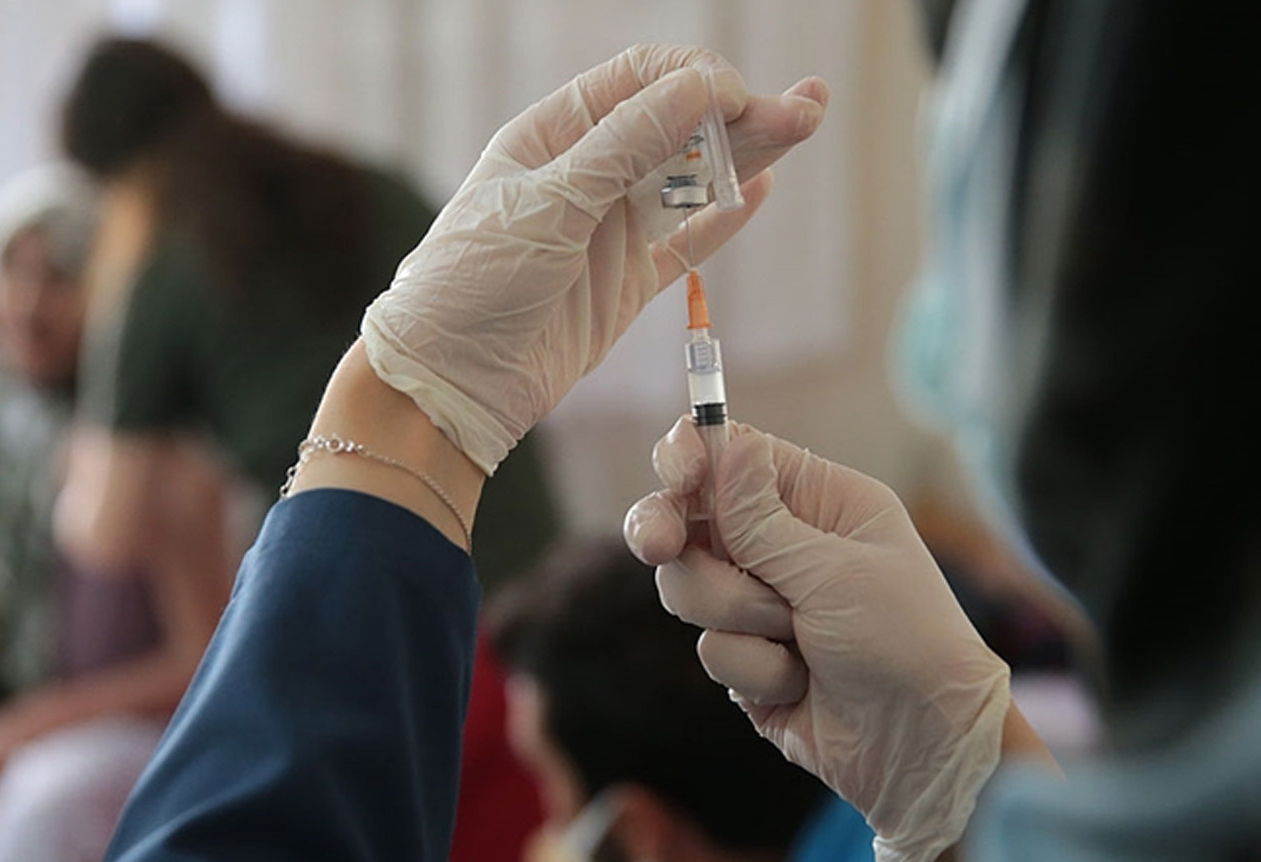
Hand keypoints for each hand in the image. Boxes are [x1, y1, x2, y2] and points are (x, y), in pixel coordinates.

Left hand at [361, 44, 827, 473]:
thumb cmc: (474, 282)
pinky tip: (762, 185)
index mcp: (552, 137)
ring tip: (805, 125)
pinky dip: (724, 218)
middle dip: (741, 112)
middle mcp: (584, 175)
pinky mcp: (624, 284)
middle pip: (677, 127)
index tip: (736, 96)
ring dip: (745, 154)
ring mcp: (608, 231)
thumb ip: (626, 146)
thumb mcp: (549, 204)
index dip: (693, 80)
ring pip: (690, 181)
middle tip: (809, 104)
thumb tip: (700, 86)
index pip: (638, 82)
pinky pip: (686, 242)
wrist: (451, 383)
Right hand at [623, 418, 1011, 861]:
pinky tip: (800, 682)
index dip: (693, 458)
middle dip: (672, 536)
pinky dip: (755, 667)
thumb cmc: (904, 641)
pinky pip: (710, 648)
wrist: (921, 744)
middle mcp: (784, 544)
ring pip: (689, 586)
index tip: (675, 476)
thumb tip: (723, 442)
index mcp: (820, 501)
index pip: (736, 457)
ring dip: (737, 615)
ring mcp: (760, 603)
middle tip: (658, 546)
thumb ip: (760, 519)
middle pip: (688, 518)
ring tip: (796, 637)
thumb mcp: (835, 571)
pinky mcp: (746, 658)